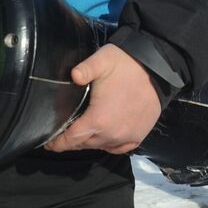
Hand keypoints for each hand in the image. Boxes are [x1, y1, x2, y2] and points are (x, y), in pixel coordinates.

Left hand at [43, 44, 161, 153]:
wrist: (158, 68)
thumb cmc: (127, 64)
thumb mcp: (102, 60)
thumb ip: (84, 69)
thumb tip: (73, 76)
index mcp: (98, 120)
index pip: (71, 140)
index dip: (58, 143)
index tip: (48, 143)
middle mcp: (112, 134)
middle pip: (84, 145)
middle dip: (72, 142)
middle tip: (63, 135)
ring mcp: (127, 137)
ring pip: (101, 146)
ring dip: (89, 142)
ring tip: (82, 134)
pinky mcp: (139, 135)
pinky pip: (118, 148)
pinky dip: (109, 145)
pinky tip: (104, 137)